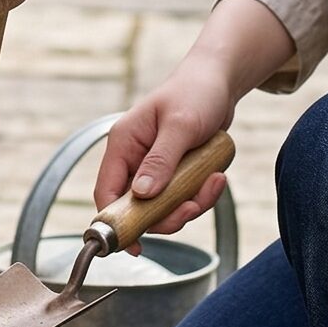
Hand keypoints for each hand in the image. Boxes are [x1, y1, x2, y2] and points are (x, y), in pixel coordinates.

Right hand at [92, 56, 234, 245]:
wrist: (220, 81)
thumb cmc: (196, 92)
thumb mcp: (180, 126)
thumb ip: (160, 160)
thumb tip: (141, 195)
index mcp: (124, 143)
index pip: (107, 191)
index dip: (115, 221)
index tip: (136, 245)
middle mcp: (135, 158)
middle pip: (139, 208)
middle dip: (167, 214)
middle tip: (191, 206)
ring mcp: (156, 167)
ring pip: (164, 207)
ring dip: (190, 204)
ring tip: (214, 181)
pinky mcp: (176, 172)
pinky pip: (184, 198)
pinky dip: (201, 195)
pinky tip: (217, 176)